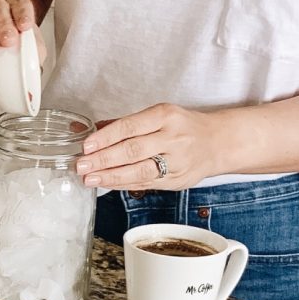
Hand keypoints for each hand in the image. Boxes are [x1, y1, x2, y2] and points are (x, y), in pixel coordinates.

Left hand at [77, 104, 224, 190]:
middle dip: (103, 159)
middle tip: (81, 165)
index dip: (106, 137)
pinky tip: (107, 183)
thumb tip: (85, 128)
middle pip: (133, 150)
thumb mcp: (157, 115)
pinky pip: (146, 183)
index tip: (86, 145)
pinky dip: (124, 184)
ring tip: (89, 178)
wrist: (218, 142)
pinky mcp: (177, 180)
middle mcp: (172, 138)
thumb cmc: (182, 126)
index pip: (129, 126)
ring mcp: (176, 162)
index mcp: (165, 116)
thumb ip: (122, 123)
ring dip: (111, 176)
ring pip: (139, 171)